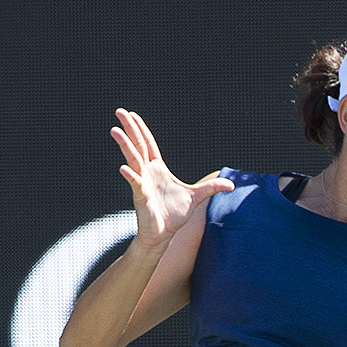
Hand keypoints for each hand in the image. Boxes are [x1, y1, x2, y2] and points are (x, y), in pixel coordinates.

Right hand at [111, 109, 233, 246]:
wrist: (163, 234)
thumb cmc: (175, 214)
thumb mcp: (197, 197)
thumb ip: (212, 187)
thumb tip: (232, 184)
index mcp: (158, 169)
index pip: (149, 144)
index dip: (142, 129)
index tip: (132, 115)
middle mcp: (148, 173)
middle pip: (139, 146)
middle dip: (130, 128)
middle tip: (119, 111)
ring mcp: (142, 183)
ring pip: (133, 160)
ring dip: (125, 145)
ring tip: (115, 130)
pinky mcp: (141, 197)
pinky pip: (135, 184)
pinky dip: (130, 176)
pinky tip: (123, 168)